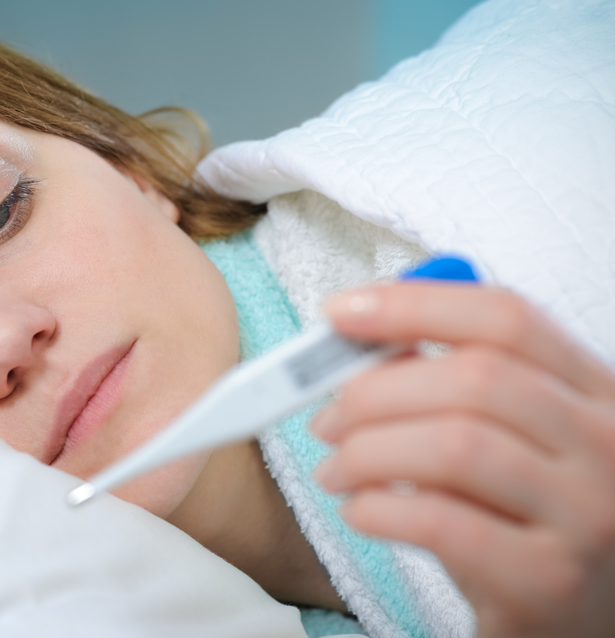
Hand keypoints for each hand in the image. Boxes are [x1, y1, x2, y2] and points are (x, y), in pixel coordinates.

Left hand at [310, 282, 614, 637]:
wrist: (578, 622)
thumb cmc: (526, 522)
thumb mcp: (513, 442)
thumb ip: (457, 386)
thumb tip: (362, 344)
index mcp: (597, 392)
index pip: (506, 317)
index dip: (412, 305)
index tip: (337, 313)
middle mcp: (610, 445)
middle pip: (473, 378)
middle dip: (373, 391)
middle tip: (326, 418)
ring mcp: (590, 516)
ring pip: (453, 445)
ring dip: (366, 452)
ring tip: (336, 471)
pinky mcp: (551, 582)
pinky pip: (442, 522)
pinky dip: (379, 508)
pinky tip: (362, 512)